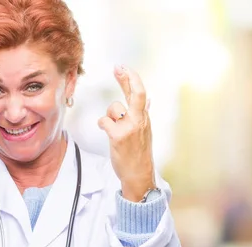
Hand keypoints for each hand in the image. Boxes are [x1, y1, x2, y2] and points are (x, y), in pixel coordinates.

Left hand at [98, 65, 154, 201]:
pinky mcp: (119, 136)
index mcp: (144, 118)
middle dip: (126, 78)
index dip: (132, 78)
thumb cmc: (138, 154)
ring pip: (113, 109)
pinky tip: (106, 131)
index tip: (124, 67)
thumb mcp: (144, 131)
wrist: (138, 174)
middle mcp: (139, 120)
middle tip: (118, 67)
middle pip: (135, 93)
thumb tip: (148, 101)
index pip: (141, 93)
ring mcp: (130, 128)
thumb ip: (142, 114)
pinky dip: (102, 124)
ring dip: (109, 116)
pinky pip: (104, 121)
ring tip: (113, 129)